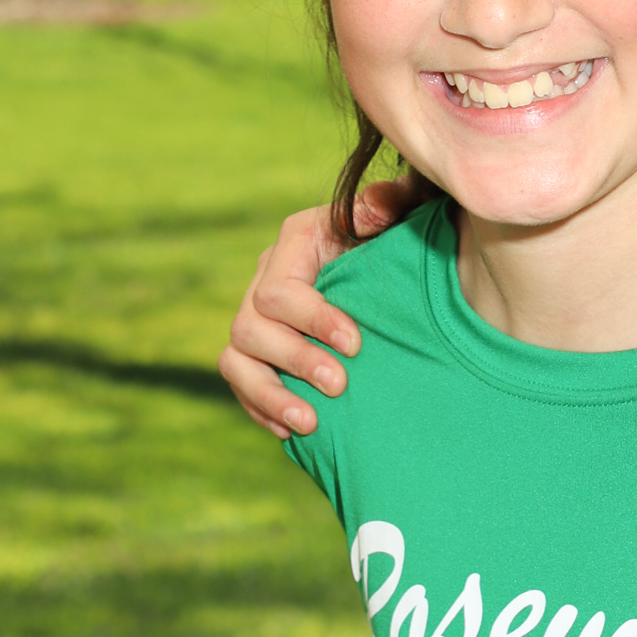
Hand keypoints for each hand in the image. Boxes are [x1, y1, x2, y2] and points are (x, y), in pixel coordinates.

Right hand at [217, 179, 417, 437]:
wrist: (392, 275)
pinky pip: (241, 385)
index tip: (356, 344)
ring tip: (309, 422)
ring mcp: (256, 319)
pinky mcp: (256, 355)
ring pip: (235, 359)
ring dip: (269, 394)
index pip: (281, 288)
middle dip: (295, 359)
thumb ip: (391, 205)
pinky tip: (293, 432)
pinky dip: (262, 409)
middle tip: (340, 386)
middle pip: (250, 326)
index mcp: (296, 242)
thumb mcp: (400, 217)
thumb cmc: (398, 242)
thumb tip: (380, 206)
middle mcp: (265, 280)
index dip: (314, 319)